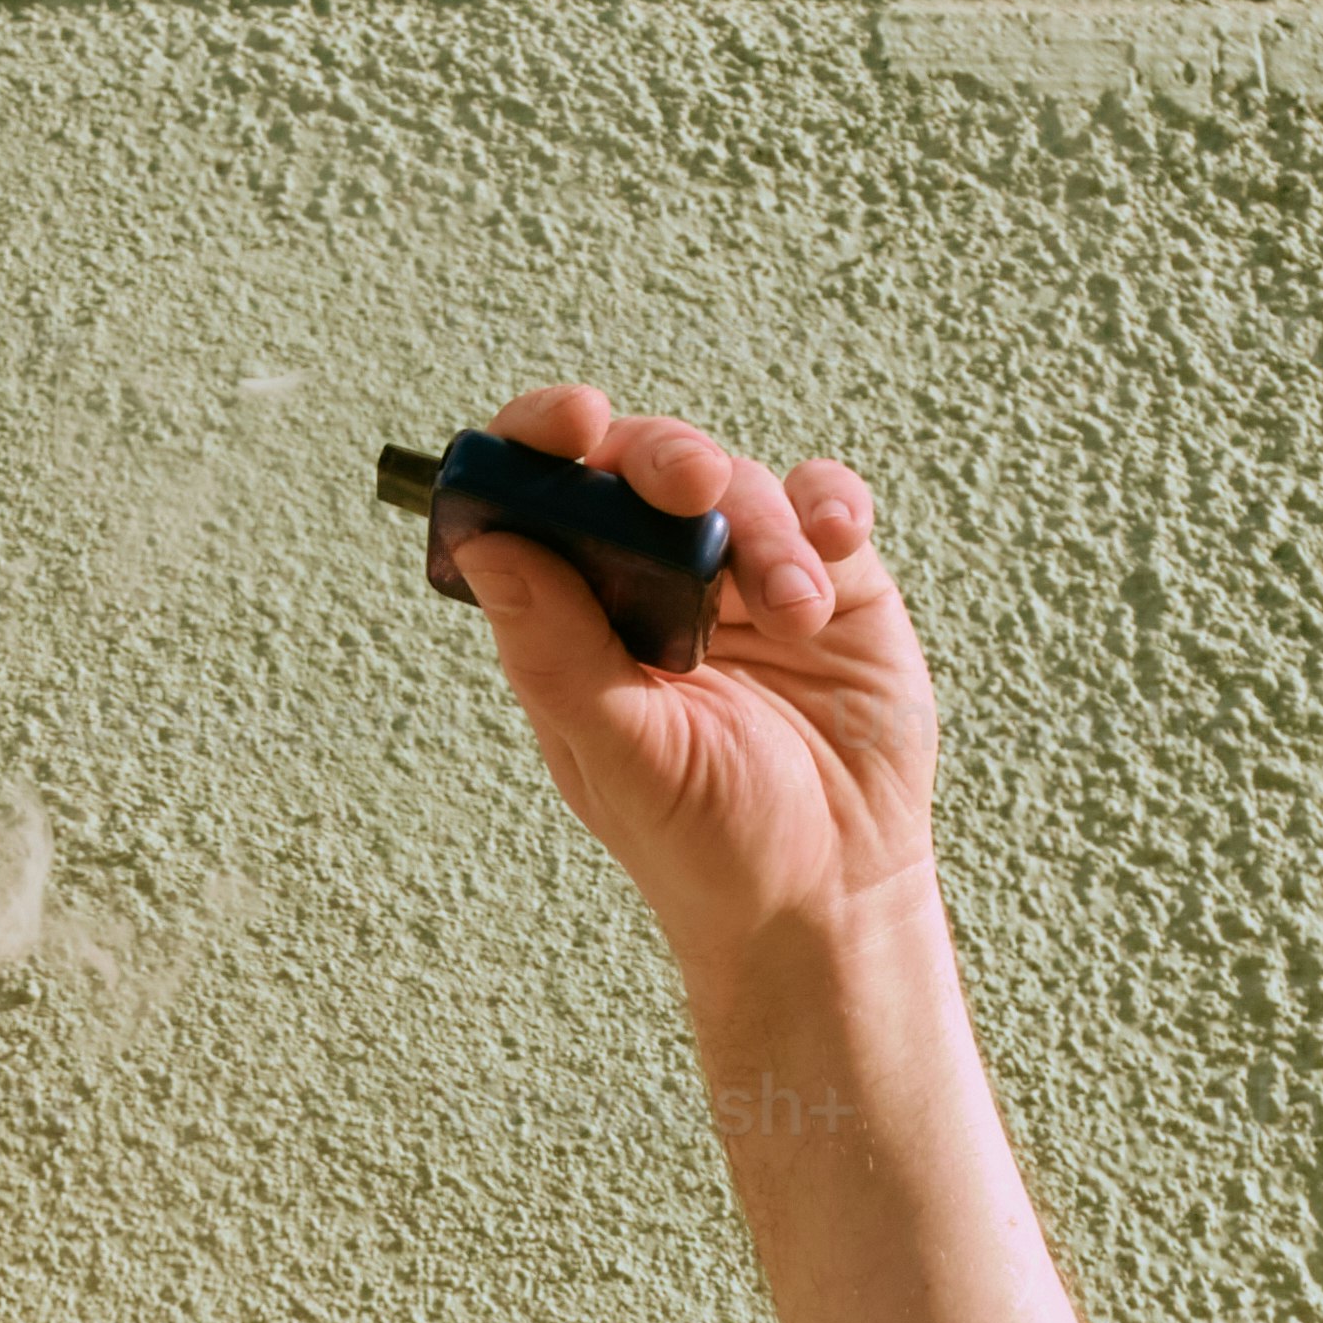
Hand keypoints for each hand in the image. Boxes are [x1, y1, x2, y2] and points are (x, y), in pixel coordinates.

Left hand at [425, 386, 935, 967]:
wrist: (830, 900)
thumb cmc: (708, 846)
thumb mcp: (624, 755)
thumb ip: (558, 652)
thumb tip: (486, 543)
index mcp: (578, 618)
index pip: (540, 499)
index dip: (541, 441)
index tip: (570, 422)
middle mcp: (653, 583)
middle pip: (641, 467)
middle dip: (665, 457)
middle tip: (691, 483)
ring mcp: (744, 578)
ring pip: (738, 484)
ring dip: (764, 529)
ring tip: (794, 613)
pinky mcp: (834, 583)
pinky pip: (825, 505)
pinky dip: (831, 507)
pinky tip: (836, 544)